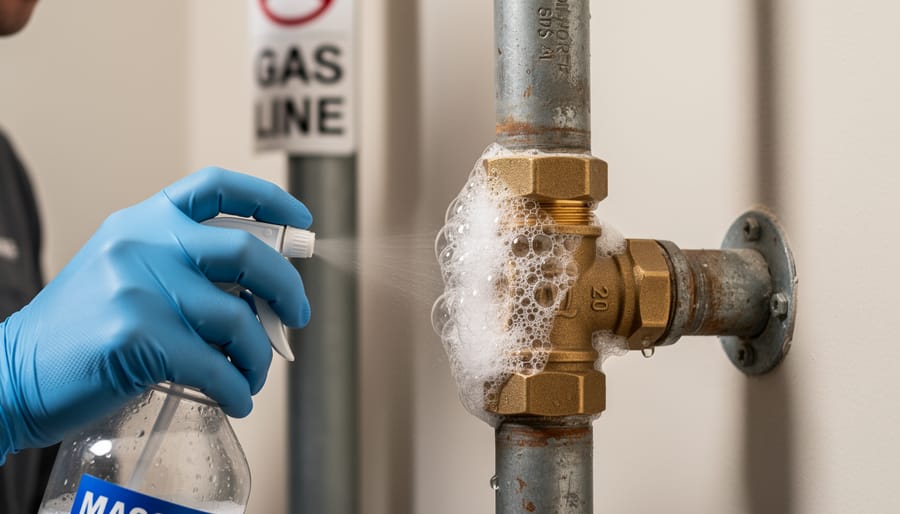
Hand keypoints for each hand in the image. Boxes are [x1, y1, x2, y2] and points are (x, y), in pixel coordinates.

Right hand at [0, 167, 310, 457]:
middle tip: (298, 316)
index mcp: (143, 222)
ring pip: (238, 319)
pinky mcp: (137, 337)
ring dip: (260, 356)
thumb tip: (263, 291)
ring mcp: (138, 289)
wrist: (12, 373)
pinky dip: (238, 388)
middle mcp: (143, 245)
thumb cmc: (81, 330)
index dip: (269, 198)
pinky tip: (237, 398)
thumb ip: (184, 268)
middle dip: (287, 289)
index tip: (302, 218)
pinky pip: (216, 365)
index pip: (216, 187)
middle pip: (246, 253)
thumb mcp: (126, 273)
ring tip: (254, 375)